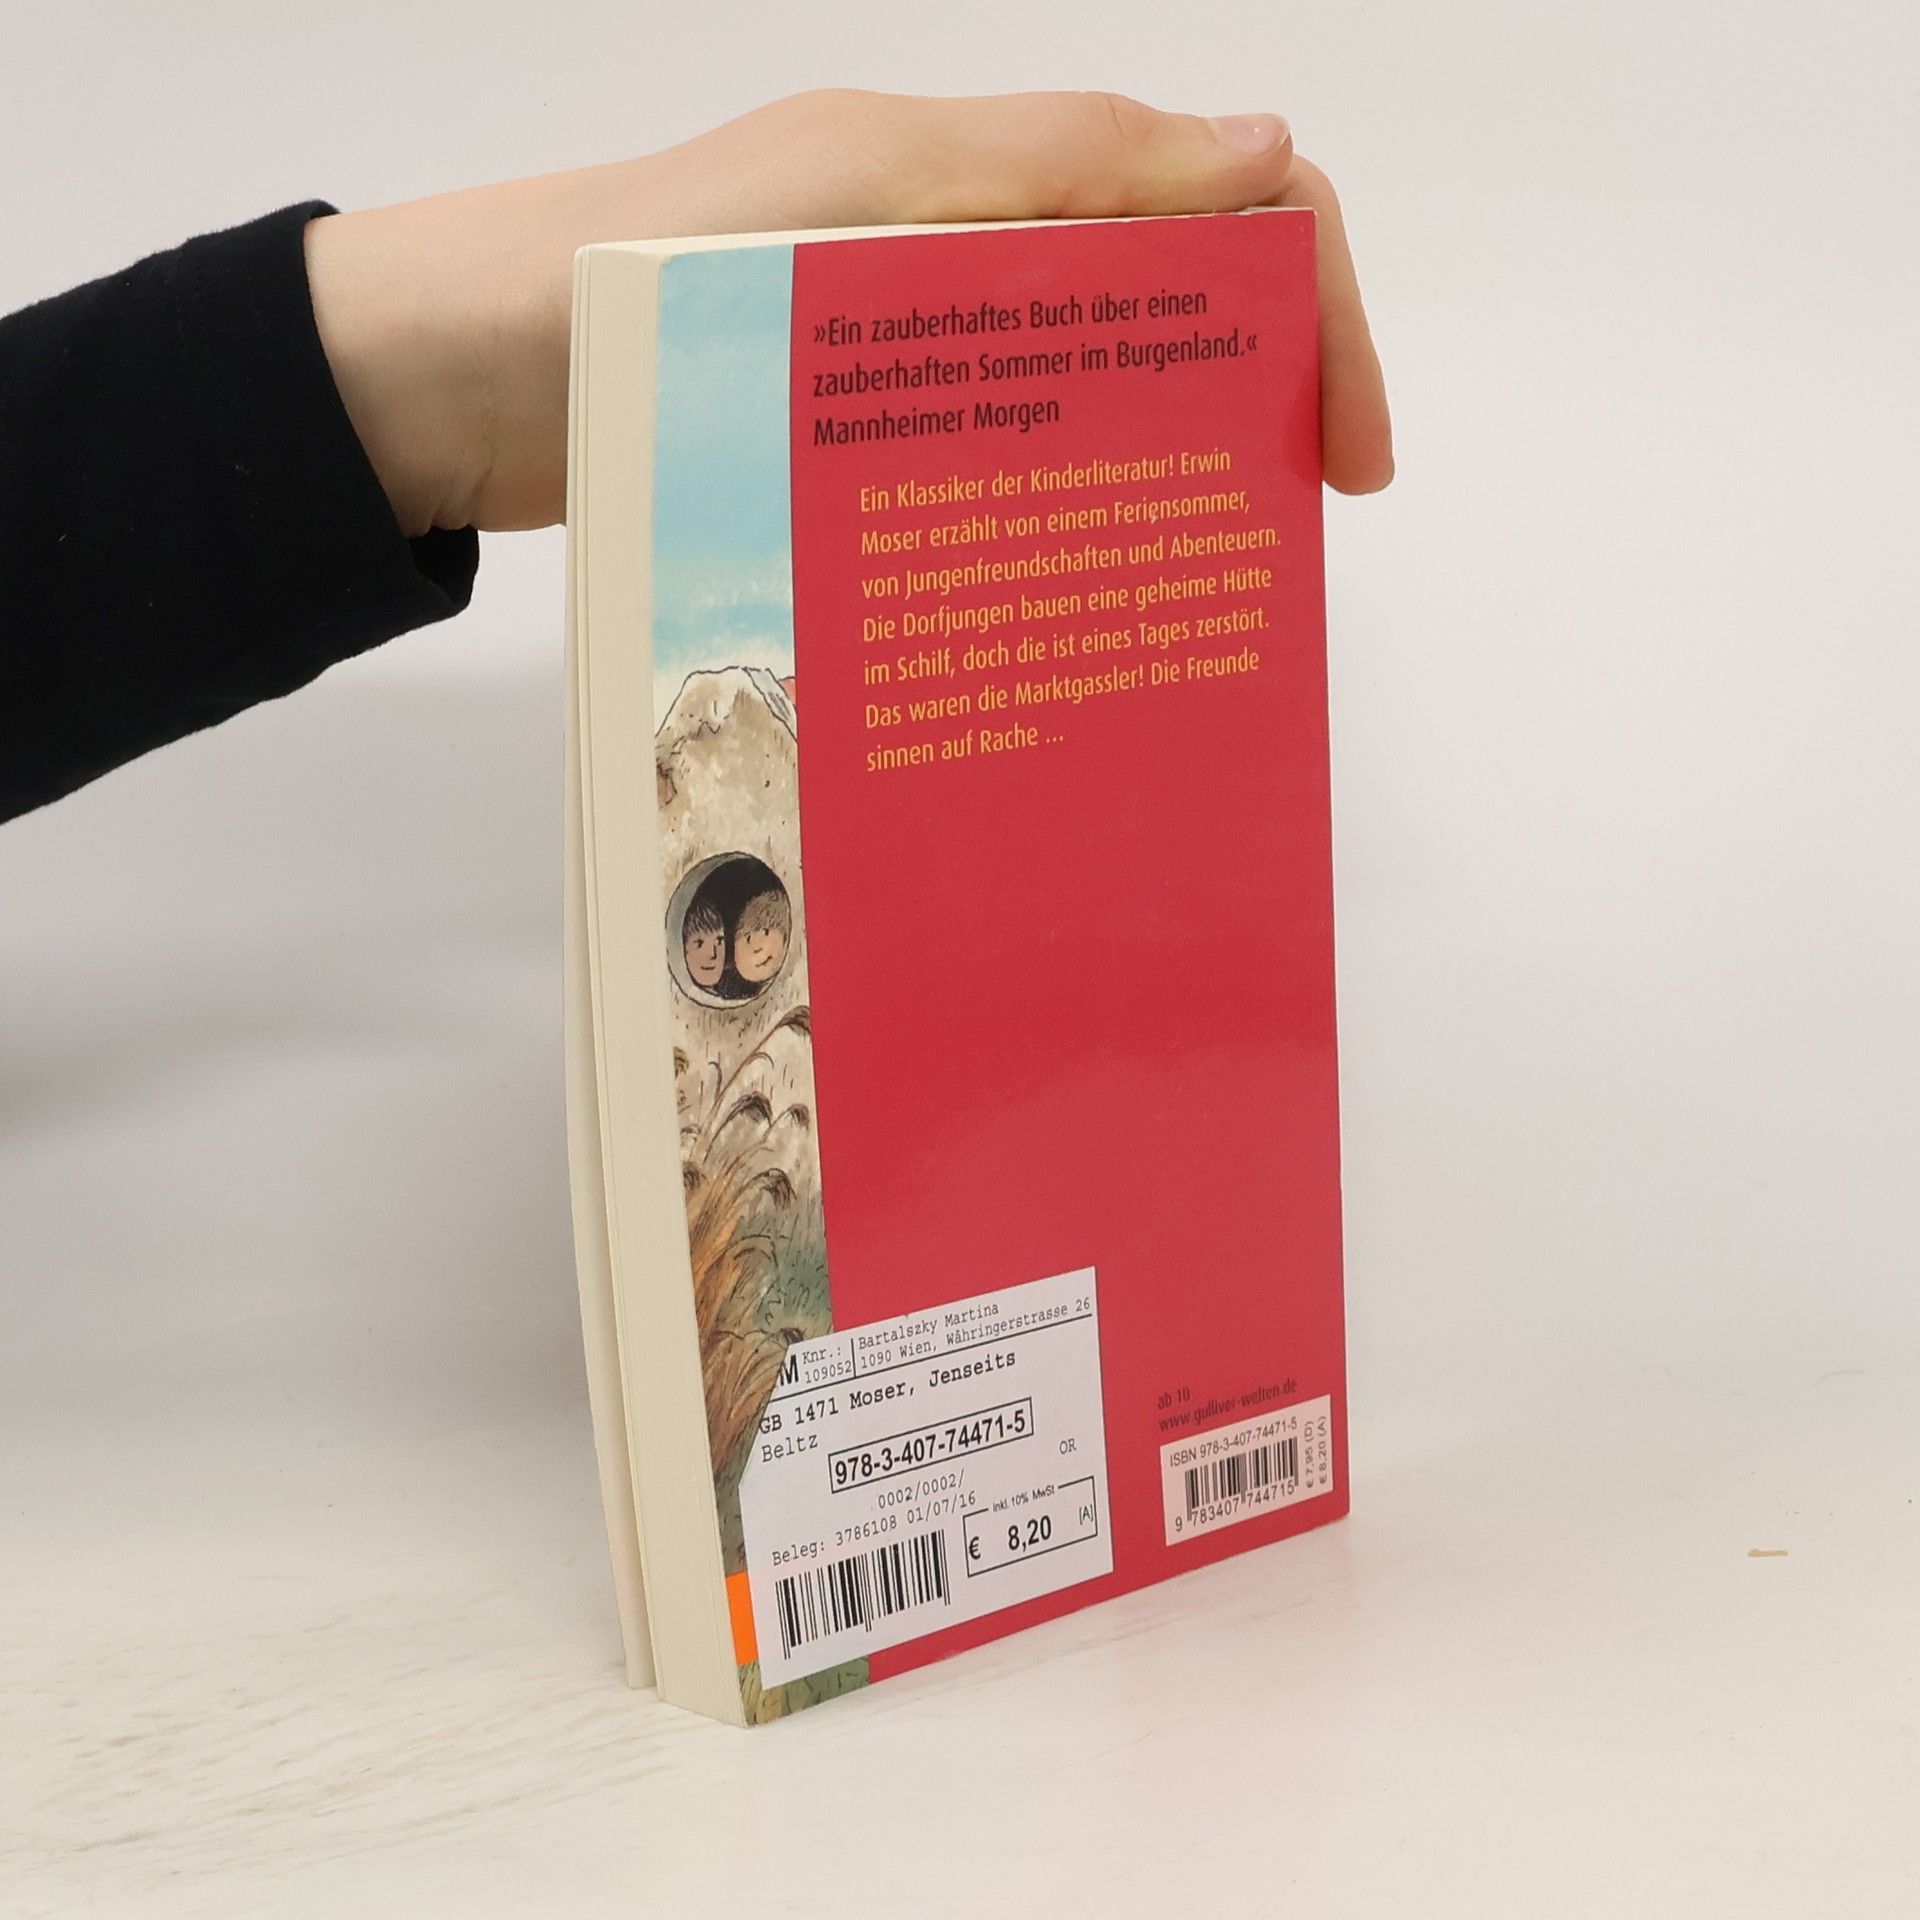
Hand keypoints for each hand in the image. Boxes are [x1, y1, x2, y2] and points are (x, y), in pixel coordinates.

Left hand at [303, 88, 1392, 538]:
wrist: (457, 381)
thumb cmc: (643, 274)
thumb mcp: (862, 192)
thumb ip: (1061, 173)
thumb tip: (1272, 160)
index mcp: (991, 179)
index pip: (1225, 211)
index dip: (1317, 314)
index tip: (1345, 462)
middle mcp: (966, 261)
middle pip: (1169, 321)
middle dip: (1248, 415)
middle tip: (1262, 553)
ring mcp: (911, 359)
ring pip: (1084, 406)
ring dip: (1150, 484)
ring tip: (1169, 602)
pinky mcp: (852, 443)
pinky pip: (985, 469)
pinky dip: (1042, 520)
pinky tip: (1051, 599)